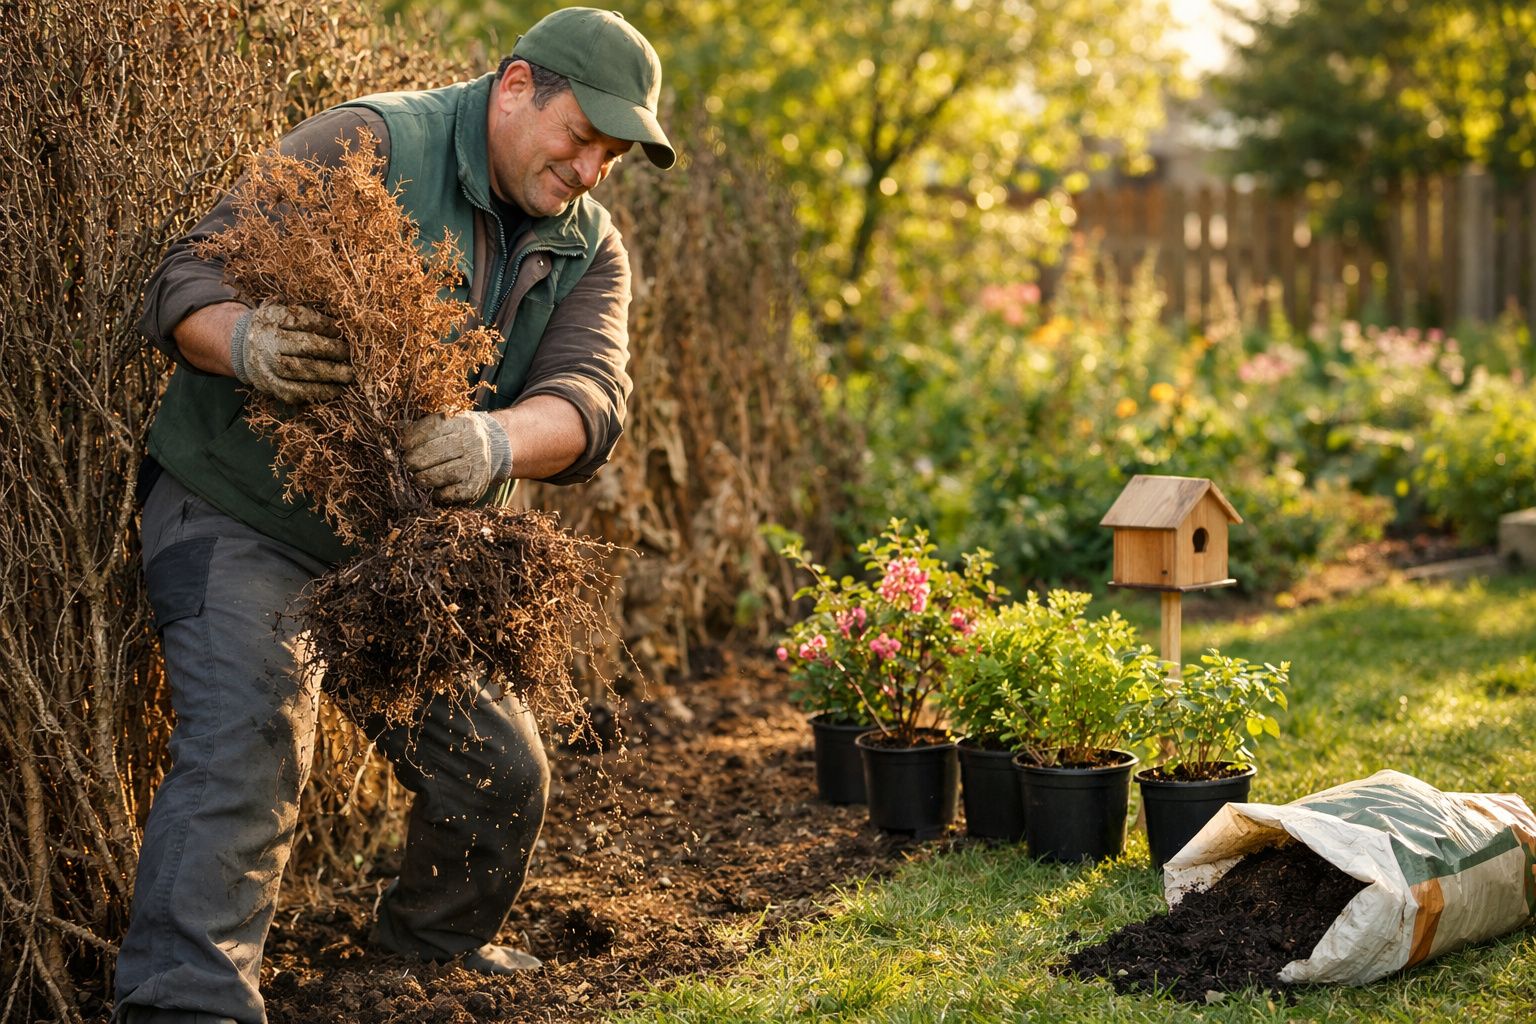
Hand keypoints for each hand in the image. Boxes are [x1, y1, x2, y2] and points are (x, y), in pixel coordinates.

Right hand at [232, 302, 350, 402]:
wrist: (241, 346)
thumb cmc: (275, 327)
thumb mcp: (283, 312)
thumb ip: (305, 316)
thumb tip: (339, 326)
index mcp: (271, 319)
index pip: (301, 321)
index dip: (323, 326)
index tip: (339, 331)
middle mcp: (267, 342)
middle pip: (303, 346)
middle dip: (331, 350)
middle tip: (349, 354)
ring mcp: (266, 365)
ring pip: (299, 371)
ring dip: (328, 374)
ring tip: (348, 374)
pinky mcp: (269, 385)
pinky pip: (294, 391)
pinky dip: (317, 392)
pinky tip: (335, 390)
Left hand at [401, 412, 512, 503]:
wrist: (495, 447)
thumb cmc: (461, 435)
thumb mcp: (449, 423)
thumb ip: (425, 426)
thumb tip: (397, 428)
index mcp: (463, 422)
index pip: (434, 427)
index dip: (415, 437)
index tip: (403, 445)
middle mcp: (473, 441)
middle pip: (439, 450)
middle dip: (417, 459)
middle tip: (406, 463)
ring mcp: (478, 463)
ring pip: (448, 472)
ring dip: (426, 477)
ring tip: (415, 478)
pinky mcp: (478, 483)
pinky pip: (457, 491)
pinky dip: (441, 493)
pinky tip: (433, 490)